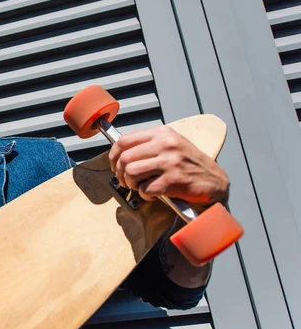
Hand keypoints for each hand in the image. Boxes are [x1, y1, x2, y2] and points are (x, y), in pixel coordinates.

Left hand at [108, 125, 228, 204]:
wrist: (215, 181)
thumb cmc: (191, 164)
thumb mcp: (172, 144)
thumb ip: (149, 144)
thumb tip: (121, 152)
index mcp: (163, 133)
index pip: (125, 140)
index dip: (113, 155)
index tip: (115, 164)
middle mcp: (166, 145)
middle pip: (125, 158)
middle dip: (120, 173)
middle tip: (126, 180)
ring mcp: (170, 162)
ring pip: (131, 172)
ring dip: (131, 183)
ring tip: (138, 186)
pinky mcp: (173, 180)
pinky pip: (145, 189)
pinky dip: (145, 194)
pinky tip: (153, 193)